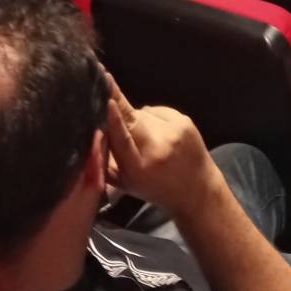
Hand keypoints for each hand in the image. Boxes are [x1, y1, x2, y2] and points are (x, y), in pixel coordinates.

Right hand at [105, 79, 222, 219]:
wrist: (197, 189)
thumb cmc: (155, 189)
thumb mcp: (126, 184)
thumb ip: (106, 162)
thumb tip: (93, 132)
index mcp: (139, 169)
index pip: (123, 139)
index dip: (113, 119)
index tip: (107, 100)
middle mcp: (158, 148)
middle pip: (132, 118)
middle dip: (118, 108)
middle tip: (109, 103)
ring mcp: (174, 132)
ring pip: (143, 111)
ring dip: (138, 120)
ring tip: (145, 137)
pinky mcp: (185, 121)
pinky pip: (157, 109)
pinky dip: (153, 117)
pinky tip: (158, 133)